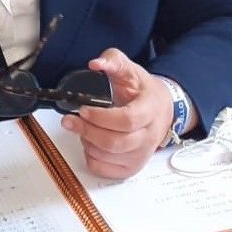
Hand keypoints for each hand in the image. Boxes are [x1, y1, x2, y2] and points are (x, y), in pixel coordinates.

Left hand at [60, 48, 172, 178]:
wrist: (162, 110)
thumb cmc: (144, 92)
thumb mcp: (131, 70)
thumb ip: (113, 61)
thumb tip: (95, 64)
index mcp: (150, 110)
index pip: (127, 120)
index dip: (101, 117)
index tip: (84, 110)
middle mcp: (148, 136)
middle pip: (115, 142)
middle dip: (87, 131)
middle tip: (70, 121)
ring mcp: (141, 155)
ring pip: (108, 157)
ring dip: (88, 142)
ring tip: (82, 128)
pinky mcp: (131, 167)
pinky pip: (105, 170)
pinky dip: (91, 157)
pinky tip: (90, 143)